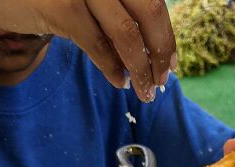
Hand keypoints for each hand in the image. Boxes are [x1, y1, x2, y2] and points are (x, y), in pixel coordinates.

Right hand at [0, 0, 175, 101]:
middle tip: (161, 81)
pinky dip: (113, 68)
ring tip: (144, 90)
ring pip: (127, 34)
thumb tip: (150, 53)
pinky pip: (99, 46)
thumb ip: (116, 15)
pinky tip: (119, 81)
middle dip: (159, 52)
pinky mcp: (64, 8)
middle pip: (149, 12)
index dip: (165, 35)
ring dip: (140, 69)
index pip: (151, 0)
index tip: (170, 62)